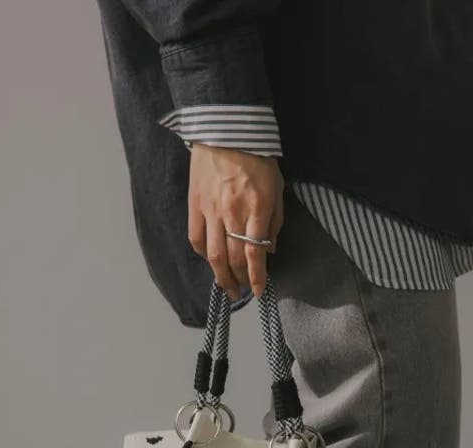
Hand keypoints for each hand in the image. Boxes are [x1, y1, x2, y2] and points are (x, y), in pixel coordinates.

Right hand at [187, 144, 283, 299]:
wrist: (227, 131)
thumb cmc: (257, 159)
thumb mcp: (276, 189)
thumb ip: (274, 221)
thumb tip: (269, 250)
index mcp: (256, 209)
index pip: (254, 253)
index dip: (256, 277)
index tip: (258, 291)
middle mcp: (232, 213)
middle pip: (232, 258)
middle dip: (239, 280)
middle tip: (242, 292)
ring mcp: (211, 210)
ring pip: (213, 254)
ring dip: (220, 275)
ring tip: (227, 286)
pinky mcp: (195, 204)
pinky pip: (196, 237)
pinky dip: (203, 254)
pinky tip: (210, 261)